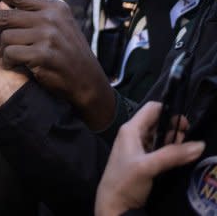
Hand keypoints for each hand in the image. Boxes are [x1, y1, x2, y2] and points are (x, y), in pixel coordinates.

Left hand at [0, 0, 115, 129]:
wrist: (87, 81)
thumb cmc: (67, 52)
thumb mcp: (57, 26)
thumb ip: (33, 14)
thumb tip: (1, 2)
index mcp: (54, 7)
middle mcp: (51, 18)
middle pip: (6, 15)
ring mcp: (47, 36)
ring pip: (6, 38)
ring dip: (4, 49)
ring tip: (12, 57)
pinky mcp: (42, 54)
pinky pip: (11, 54)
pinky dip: (8, 61)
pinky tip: (14, 65)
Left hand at [95, 101, 203, 215]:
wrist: (113, 205)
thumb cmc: (124, 181)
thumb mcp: (148, 166)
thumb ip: (172, 155)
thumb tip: (199, 145)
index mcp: (130, 129)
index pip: (152, 109)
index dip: (169, 111)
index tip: (185, 125)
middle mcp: (133, 135)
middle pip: (158, 122)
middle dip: (174, 129)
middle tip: (186, 142)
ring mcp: (138, 148)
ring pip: (160, 137)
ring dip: (173, 141)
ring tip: (183, 151)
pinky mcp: (143, 160)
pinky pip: (159, 150)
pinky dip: (170, 152)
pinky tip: (178, 159)